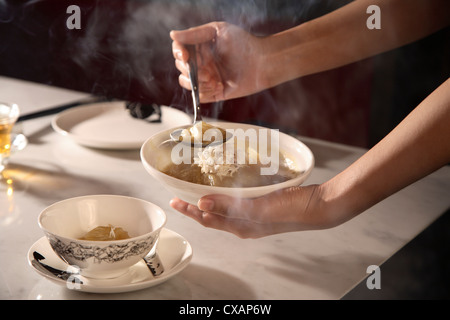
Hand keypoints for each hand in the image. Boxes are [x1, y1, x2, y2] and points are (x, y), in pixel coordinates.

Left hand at [169, 185, 335, 238]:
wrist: (317, 206)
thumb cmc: (291, 209)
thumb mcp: (258, 208)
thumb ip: (230, 206)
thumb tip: (202, 204)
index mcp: (240, 227)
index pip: (207, 219)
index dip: (189, 211)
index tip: (174, 201)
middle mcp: (244, 223)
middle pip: (212, 215)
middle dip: (194, 206)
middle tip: (179, 195)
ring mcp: (253, 215)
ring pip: (224, 208)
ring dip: (209, 200)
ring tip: (197, 191)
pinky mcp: (262, 205)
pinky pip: (237, 201)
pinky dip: (226, 194)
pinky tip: (226, 186)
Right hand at [170, 21, 267, 102]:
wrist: (262, 63)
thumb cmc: (243, 43)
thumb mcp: (218, 31)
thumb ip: (194, 34)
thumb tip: (172, 34)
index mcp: (200, 47)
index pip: (179, 49)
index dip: (178, 53)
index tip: (186, 56)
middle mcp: (201, 62)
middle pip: (180, 67)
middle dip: (191, 70)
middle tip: (208, 71)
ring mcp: (206, 78)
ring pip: (186, 82)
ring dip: (197, 82)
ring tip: (214, 79)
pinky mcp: (212, 92)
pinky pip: (198, 95)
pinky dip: (205, 92)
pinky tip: (219, 86)